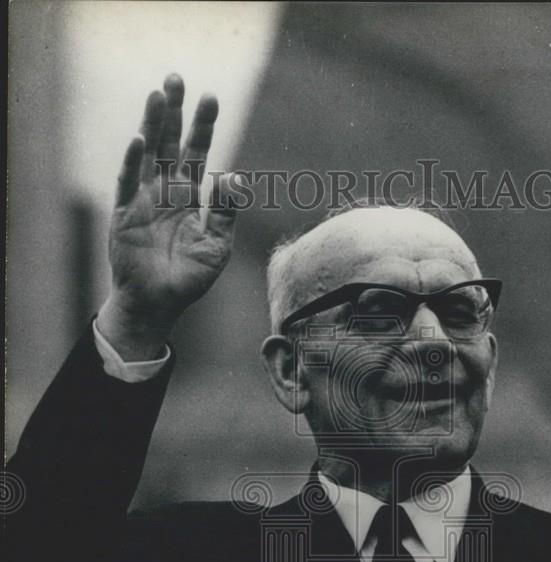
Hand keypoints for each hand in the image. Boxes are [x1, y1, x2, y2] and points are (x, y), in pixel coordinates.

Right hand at [98, 73, 236, 359]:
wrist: (159, 304)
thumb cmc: (188, 278)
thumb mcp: (216, 247)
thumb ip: (225, 213)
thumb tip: (235, 177)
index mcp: (188, 196)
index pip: (197, 153)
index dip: (203, 126)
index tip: (211, 98)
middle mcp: (165, 191)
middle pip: (170, 143)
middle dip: (174, 111)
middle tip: (177, 77)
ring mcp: (143, 200)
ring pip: (148, 153)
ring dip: (152, 124)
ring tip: (157, 94)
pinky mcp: (125, 213)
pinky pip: (128, 182)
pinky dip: (133, 161)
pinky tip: (140, 139)